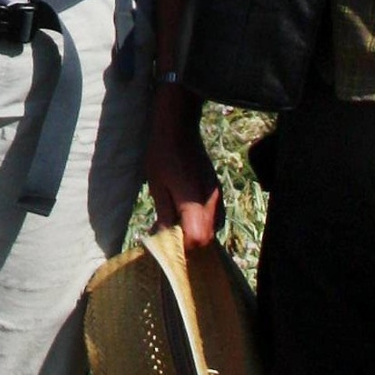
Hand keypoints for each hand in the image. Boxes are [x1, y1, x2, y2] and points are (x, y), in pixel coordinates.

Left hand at [146, 87, 222, 251]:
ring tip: (175, 225)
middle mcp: (211, 201)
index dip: (182, 247)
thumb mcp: (157, 186)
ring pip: (213, 227)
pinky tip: (186, 215)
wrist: (179, 127)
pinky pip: (215, 215)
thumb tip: (165, 236)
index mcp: (194, 201)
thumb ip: (165, 214)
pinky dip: (202, 222)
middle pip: (207, 237)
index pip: (197, 238)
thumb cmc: (163, 154)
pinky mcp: (216, 190)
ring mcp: (217, 195)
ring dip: (196, 232)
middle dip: (188, 242)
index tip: (166, 244)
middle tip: (168, 236)